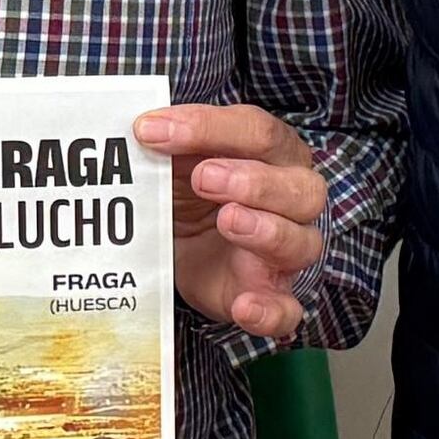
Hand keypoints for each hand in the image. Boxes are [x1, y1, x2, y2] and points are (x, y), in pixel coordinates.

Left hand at [144, 102, 327, 343]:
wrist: (188, 248)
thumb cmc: (194, 193)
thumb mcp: (177, 161)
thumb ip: (167, 143)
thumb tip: (137, 127)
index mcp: (274, 154)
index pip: (257, 131)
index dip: (207, 127)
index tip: (150, 130)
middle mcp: (294, 200)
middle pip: (299, 187)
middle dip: (253, 181)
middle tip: (203, 178)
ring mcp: (288, 251)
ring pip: (301, 242)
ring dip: (266, 231)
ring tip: (227, 221)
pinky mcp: (271, 296)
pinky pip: (287, 310)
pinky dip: (270, 311)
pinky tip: (245, 306)